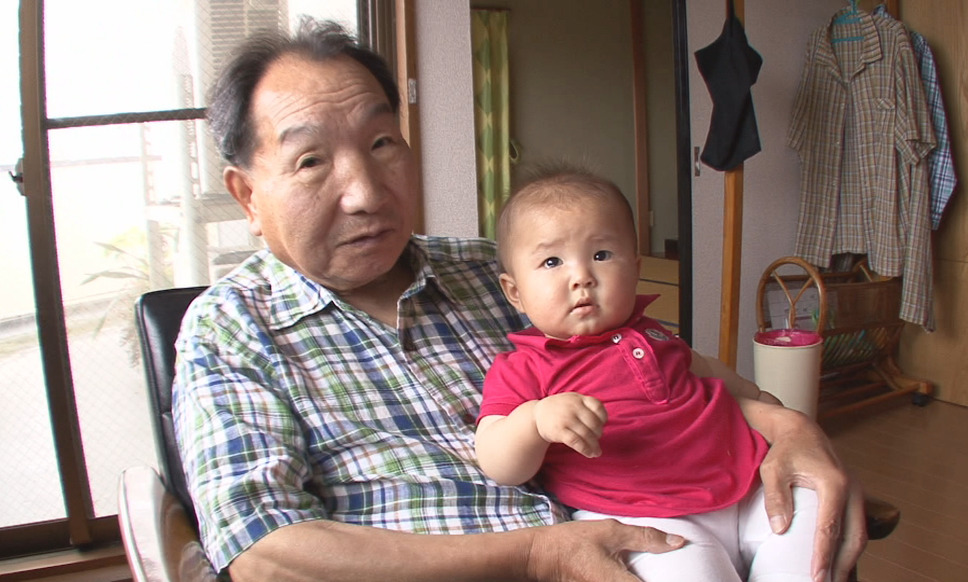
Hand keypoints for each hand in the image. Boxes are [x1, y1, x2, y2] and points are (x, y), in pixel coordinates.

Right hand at [526, 519, 684, 581]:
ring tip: (655, 572)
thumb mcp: (610, 532)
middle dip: (660, 578)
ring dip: (645, 579)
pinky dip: (633, 581)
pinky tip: (634, 574)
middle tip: (677, 573)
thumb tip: (679, 542)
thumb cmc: (573, 543)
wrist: (540, 557)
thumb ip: (646, 538)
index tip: (691, 577)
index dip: (675, 581)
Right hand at [533, 393, 607, 457]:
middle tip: (596, 439)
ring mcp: (566, 419)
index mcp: (578, 399)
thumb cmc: (559, 409)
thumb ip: (586, 405)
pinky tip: (590, 454)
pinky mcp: (559, 431)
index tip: (602, 424)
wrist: (536, 415)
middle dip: (598, 434)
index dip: (603, 417)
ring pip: (586, 435)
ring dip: (594, 446)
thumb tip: (604, 421)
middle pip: (594, 423)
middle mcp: (573, 407)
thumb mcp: (572, 400)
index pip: (598, 406)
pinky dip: (585, 449)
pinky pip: (576, 442)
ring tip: (597, 452)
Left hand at [757, 409, 866, 581]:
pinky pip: (856, 527)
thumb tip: (781, 529)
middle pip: (854, 537)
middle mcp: (852, 489)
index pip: (830, 528)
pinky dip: (850, 547)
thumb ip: (776, 497)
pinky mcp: (853, 497)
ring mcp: (856, 493)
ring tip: (834, 579)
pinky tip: (838, 562)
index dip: (824, 556)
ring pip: (860, 534)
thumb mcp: (772, 468)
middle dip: (842, 566)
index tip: (816, 577)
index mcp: (834, 483)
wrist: (801, 430)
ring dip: (849, 560)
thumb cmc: (785, 450)